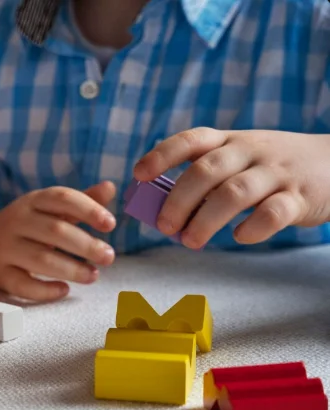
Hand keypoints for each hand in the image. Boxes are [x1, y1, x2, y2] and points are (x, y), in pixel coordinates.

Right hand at [0, 183, 116, 300]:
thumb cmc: (27, 226)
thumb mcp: (49, 210)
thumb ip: (80, 202)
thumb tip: (110, 187)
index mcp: (32, 201)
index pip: (62, 198)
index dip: (88, 209)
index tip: (110, 224)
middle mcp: (15, 221)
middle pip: (55, 231)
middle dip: (86, 245)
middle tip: (109, 257)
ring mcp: (4, 248)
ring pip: (41, 259)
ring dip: (72, 269)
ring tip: (93, 276)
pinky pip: (23, 285)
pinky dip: (45, 290)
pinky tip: (64, 289)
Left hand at [134, 128, 329, 247]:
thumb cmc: (272, 168)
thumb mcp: (240, 159)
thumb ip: (205, 178)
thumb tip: (160, 208)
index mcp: (230, 141)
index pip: (191, 140)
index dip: (161, 155)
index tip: (138, 174)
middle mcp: (251, 151)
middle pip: (207, 170)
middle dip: (178, 200)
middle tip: (164, 226)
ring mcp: (277, 173)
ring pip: (235, 193)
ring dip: (206, 220)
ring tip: (190, 240)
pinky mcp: (300, 197)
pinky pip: (273, 213)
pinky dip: (252, 228)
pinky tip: (239, 237)